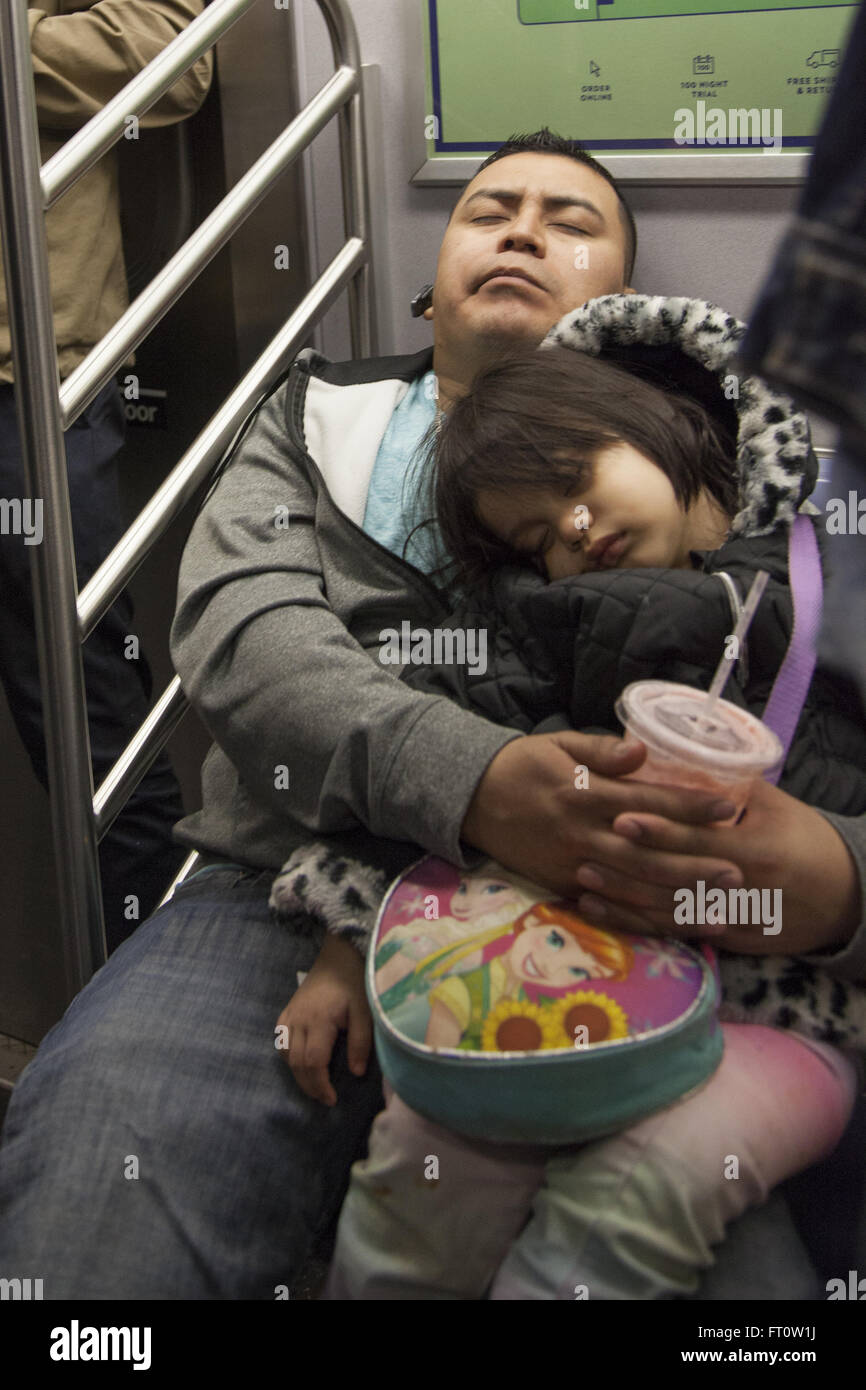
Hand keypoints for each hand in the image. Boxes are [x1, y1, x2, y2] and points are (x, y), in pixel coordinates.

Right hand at [277, 935, 371, 1105]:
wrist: (339, 955)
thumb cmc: (355, 982)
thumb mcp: (365, 1010)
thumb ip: (360, 1041)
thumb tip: (355, 1073)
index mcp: (319, 1019)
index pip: (313, 1061)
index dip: (321, 1084)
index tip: (332, 1099)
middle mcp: (299, 1019)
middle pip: (297, 1062)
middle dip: (309, 1085)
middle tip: (324, 1099)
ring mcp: (290, 1015)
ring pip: (286, 1054)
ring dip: (298, 1074)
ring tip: (315, 1087)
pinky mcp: (286, 1012)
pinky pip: (281, 1041)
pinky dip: (289, 1057)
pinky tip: (301, 1064)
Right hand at [461, 731, 745, 901]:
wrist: (472, 797)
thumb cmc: (524, 764)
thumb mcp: (560, 744)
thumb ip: (602, 750)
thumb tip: (642, 750)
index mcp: (586, 792)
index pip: (649, 800)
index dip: (691, 805)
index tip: (730, 808)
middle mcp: (582, 833)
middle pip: (648, 854)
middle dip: (696, 865)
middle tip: (740, 872)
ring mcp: (572, 865)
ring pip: (633, 888)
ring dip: (678, 899)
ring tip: (720, 906)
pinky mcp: (563, 886)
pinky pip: (609, 908)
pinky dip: (643, 920)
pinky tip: (675, 926)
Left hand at [580, 777, 860, 954]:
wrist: (848, 897)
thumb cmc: (808, 841)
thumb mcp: (776, 808)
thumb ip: (731, 789)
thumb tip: (684, 760)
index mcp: (754, 851)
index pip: (697, 840)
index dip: (657, 830)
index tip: (620, 816)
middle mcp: (741, 889)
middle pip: (674, 878)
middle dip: (627, 866)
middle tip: (584, 850)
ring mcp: (735, 920)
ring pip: (670, 912)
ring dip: (624, 899)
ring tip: (584, 881)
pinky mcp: (730, 942)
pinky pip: (678, 934)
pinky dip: (641, 925)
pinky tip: (609, 914)